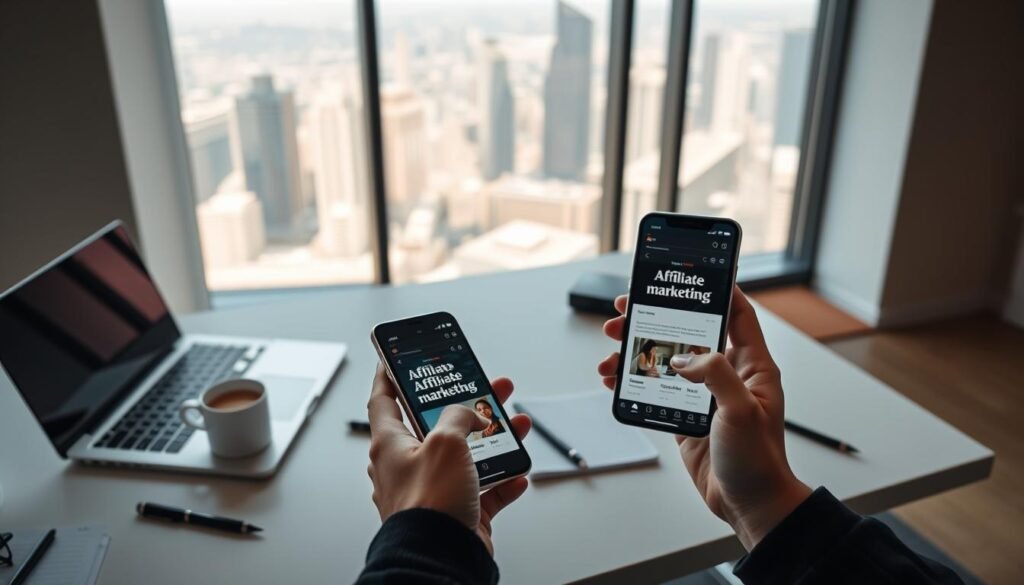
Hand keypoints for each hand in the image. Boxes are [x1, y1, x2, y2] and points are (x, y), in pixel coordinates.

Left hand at [366, 366, 531, 553]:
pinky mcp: (457, 513)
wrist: (441, 558)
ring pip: (466, 456)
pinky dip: (502, 481)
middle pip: (438, 425)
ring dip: (493, 440)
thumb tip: (467, 413)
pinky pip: (483, 490)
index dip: (389, 376)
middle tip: (483, 387)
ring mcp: (434, 491)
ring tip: (515, 425)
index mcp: (391, 445)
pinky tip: (516, 473)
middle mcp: (408, 466)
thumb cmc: (429, 505)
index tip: (395, 361)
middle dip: (465, 405)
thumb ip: (458, 417)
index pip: (383, 400)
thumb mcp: (445, 442)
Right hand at [597, 288, 811, 549]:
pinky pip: (654, 388)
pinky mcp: (685, 416)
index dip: (719, 289)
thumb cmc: (759, 461)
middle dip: (655, 317)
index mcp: (752, 367)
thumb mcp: (741, 411)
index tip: (692, 273)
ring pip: (664, 358)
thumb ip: (715, 375)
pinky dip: (631, 380)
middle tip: (625, 308)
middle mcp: (728, 375)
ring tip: (610, 343)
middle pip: (688, 332)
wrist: (749, 505)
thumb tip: (683, 357)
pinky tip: (613, 375)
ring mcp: (704, 396)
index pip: (737, 315)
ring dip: (636, 348)